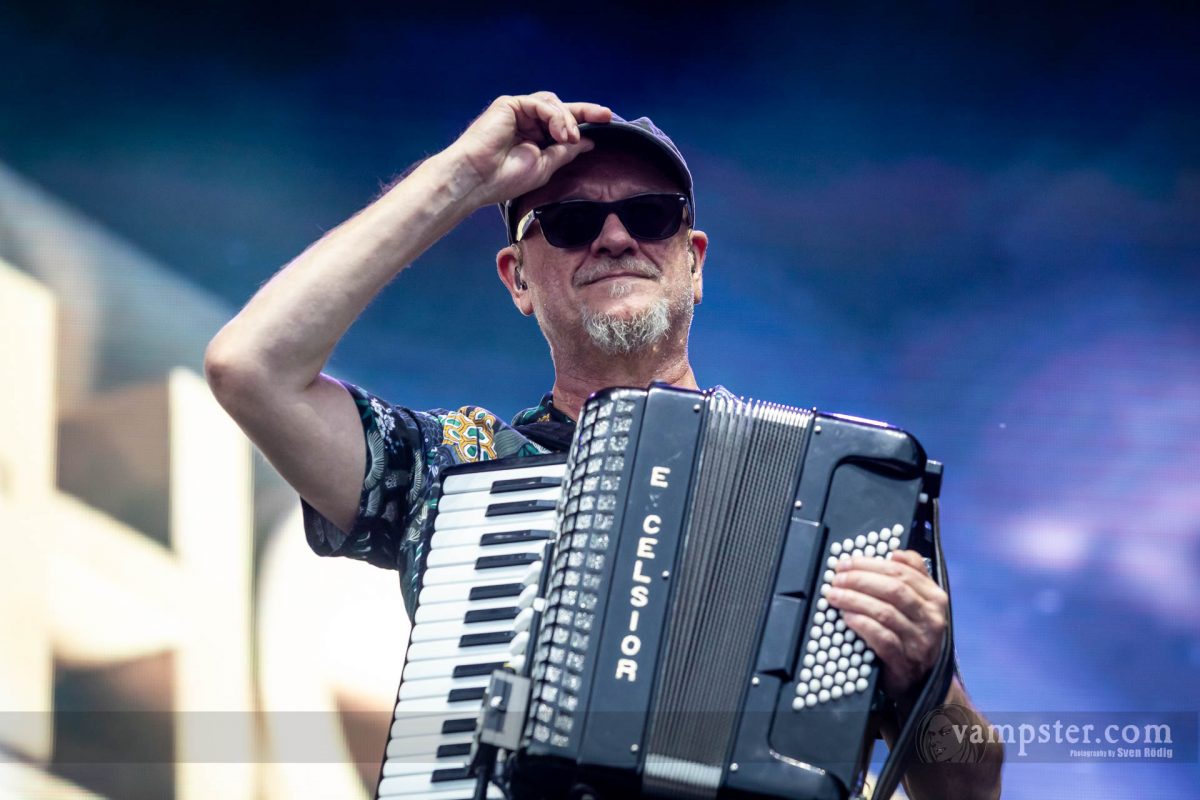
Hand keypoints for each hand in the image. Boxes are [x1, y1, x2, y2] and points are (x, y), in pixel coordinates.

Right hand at [446, 92, 612, 206]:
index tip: (608, 121)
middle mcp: (527, 122)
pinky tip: (560, 132)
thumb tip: (588, 141)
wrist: (477, 178)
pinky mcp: (510, 104)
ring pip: (553, 104)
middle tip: (604, 116)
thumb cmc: (505, 178)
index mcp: (535, 138)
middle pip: (561, 109)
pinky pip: (540, 103)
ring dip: (567, 119)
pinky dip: (554, 116)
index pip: (563, 124)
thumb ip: (565, 151)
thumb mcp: (545, 166)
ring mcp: (518, 112)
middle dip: (584, 112)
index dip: (585, 120)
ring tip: (569, 138)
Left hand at [826, 549, 947, 698]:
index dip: (871, 564)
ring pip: (885, 612)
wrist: (921, 680)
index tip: (847, 562)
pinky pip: (882, 638)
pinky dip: (863, 625)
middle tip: (836, 578)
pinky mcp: (905, 662)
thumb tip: (895, 553)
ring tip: (834, 595)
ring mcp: (920, 641)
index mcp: (935, 598)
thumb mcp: (919, 603)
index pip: (902, 572)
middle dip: (860, 579)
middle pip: (893, 589)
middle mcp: (932, 618)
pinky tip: (847, 617)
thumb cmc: (913, 633)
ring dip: (855, 600)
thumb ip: (912, 575)